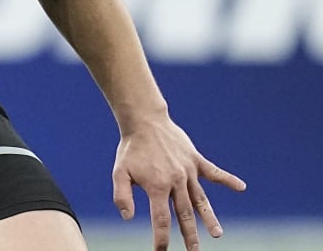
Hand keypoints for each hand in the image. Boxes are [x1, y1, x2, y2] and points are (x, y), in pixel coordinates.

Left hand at [112, 118, 245, 250]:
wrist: (144, 122)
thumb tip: (128, 218)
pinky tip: (241, 187)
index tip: (161, 250)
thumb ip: (122, 195)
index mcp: (156, 186)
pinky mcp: (196, 160)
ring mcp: (188, 171)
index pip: (161, 218)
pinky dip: (227, 180)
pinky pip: (214, 172)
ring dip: (209, 218)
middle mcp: (176, 181)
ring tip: (217, 234)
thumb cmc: (131, 149)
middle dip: (189, 236)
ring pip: (201, 199)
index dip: (161, 236)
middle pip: (185, 214)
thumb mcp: (119, 172)